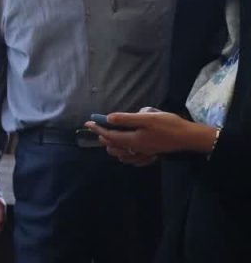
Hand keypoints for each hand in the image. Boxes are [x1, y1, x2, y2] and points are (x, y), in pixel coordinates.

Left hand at [84, 111, 217, 157]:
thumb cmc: (168, 125)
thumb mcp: (147, 118)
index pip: (110, 135)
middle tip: (97, 128)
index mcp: (133, 140)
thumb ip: (126, 119)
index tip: (87, 123)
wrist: (189, 137)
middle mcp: (136, 149)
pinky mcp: (151, 153)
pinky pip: (134, 159)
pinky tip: (125, 152)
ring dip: (112, 147)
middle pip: (114, 146)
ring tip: (107, 138)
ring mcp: (144, 153)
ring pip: (122, 154)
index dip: (97, 128)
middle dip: (103, 137)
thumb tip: (108, 118)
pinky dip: (125, 156)